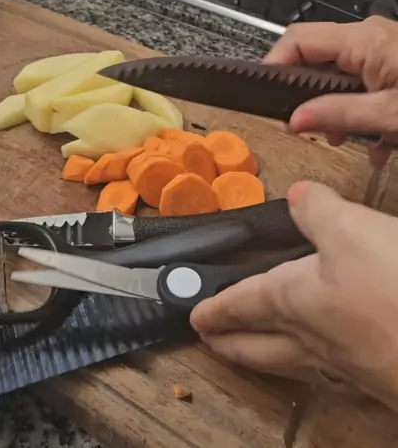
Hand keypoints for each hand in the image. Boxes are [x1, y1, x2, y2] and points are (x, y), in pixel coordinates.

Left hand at [191, 182, 397, 407]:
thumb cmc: (395, 291)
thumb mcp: (351, 229)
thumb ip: (319, 210)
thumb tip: (296, 196)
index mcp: (293, 300)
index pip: (243, 303)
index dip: (217, 305)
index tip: (195, 316)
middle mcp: (313, 338)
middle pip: (259, 346)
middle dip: (231, 342)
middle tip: (210, 341)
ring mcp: (347, 364)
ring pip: (292, 361)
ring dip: (267, 355)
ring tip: (258, 351)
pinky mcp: (378, 377)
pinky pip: (330, 371)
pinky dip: (314, 363)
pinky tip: (328, 359)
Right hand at [264, 16, 397, 166]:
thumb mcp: (389, 114)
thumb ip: (340, 114)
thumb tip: (294, 120)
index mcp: (364, 40)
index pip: (298, 39)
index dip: (276, 64)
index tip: (267, 96)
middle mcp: (369, 36)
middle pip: (317, 58)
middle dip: (309, 96)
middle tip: (306, 129)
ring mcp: (382, 46)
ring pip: (340, 74)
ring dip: (338, 109)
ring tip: (345, 139)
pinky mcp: (392, 61)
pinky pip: (363, 80)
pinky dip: (361, 109)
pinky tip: (376, 142)